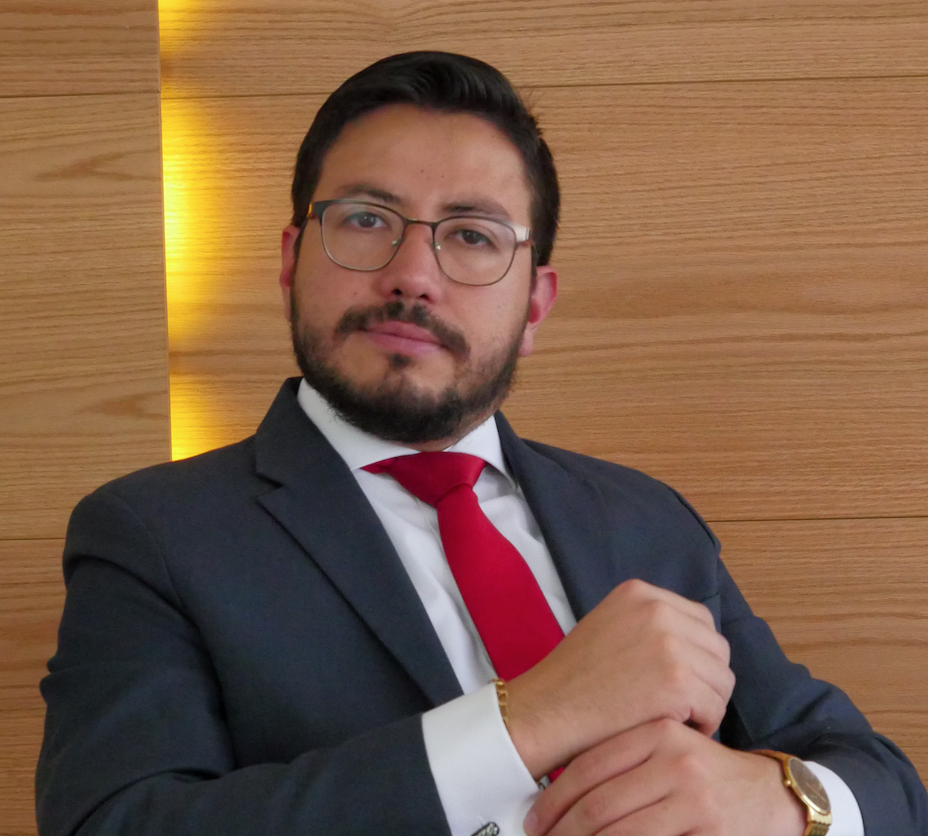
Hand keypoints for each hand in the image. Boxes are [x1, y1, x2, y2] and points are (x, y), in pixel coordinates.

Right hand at [507, 579, 734, 777]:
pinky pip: (715, 706)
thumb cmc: (574, 681)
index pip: (700, 620)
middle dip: (706, 679)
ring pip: (722, 678)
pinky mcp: (676, 680)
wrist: (546, 710)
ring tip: (675, 717)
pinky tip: (671, 728)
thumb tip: (694, 645)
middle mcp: (656, 609)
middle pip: (717, 647)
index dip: (696, 654)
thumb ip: (647, 624)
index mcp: (639, 592)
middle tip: (681, 704)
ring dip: (706, 703)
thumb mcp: (608, 627)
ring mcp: (667, 643)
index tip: (678, 678)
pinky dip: (701, 724)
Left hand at [523, 719, 806, 835]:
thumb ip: (622, 756)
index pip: (590, 766)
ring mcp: (697, 801)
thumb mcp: (665, 747)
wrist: (770, 794)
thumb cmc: (703, 772)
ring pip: (621, 834)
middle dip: (563, 831)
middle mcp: (677, 762)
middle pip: (600, 804)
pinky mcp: (713, 834)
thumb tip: (558, 790)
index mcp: (659, 732)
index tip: (534, 818)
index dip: (554, 798)